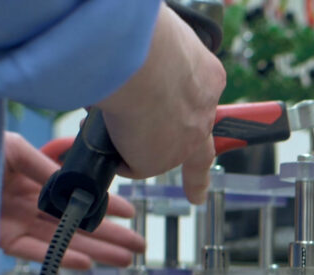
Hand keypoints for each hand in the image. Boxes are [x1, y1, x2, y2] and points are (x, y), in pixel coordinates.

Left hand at [0, 132, 144, 269]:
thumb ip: (44, 166)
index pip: (78, 197)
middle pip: (77, 225)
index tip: (131, 213)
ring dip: (96, 252)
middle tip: (139, 246)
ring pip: (64, 242)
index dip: (106, 206)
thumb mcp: (14, 149)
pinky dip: (60, 258)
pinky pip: (36, 251)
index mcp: (33, 181)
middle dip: (111, 237)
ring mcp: (18, 224)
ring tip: (125, 259)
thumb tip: (76, 184)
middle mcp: (30, 205)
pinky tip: (86, 263)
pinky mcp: (2, 239)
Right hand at [98, 3, 225, 203]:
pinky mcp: (156, 161)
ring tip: (113, 123)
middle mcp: (202, 114)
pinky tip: (107, 128)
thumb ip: (154, 64)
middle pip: (201, 149)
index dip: (196, 111)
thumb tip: (130, 75)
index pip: (203, 101)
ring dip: (132, 148)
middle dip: (198, 175)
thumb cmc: (147, 41)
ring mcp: (183, 142)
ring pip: (156, 155)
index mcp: (206, 79)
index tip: (199, 122)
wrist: (142, 62)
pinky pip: (128, 161)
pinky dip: (113, 150)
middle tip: (197, 194)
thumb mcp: (163, 45)